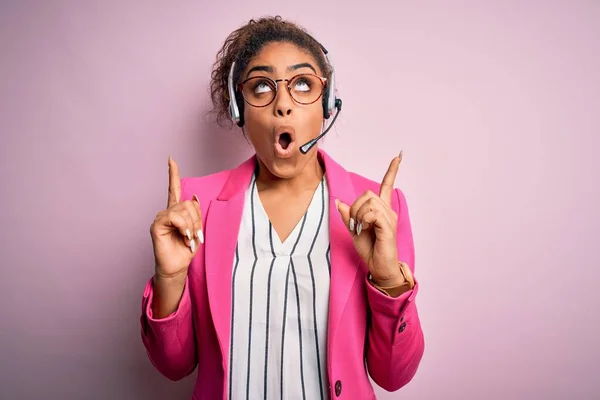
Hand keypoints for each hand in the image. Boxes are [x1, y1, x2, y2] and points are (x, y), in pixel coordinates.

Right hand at [150, 156, 203, 279]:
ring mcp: (161, 218)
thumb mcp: (196, 229)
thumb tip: (193, 196)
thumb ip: (195, 213)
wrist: (177, 267)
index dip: (173, 174)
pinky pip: (174, 216)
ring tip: (188, 238)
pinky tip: (183, 235)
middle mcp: (167, 212)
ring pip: (183, 209)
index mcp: (177, 212)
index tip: (171, 159)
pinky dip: (183, 226)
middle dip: (197, 220)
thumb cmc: (186, 250)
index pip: (174, 188)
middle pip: (188, 203)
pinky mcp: (157, 225)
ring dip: (191, 225)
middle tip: (195, 235)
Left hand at [336, 152, 408, 286]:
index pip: (387, 186)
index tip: (398, 157)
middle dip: (355, 206)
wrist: (379, 267)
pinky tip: (365, 229)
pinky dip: (364, 219)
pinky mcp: (388, 227)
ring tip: (360, 228)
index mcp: (381, 211)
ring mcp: (389, 219)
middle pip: (368, 194)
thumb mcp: (354, 231)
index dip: (392, 171)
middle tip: (355, 224)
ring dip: (358, 214)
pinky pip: (373, 213)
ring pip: (369, 202)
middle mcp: (388, 212)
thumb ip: (348, 216)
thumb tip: (339, 202)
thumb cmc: (370, 250)